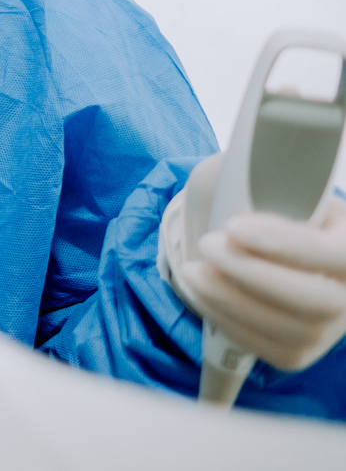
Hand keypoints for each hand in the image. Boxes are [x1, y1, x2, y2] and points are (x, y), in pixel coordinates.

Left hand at [175, 178, 345, 373]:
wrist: (262, 243)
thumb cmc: (269, 205)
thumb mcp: (271, 180)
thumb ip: (264, 177)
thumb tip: (247, 173)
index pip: (338, 253)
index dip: (286, 244)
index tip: (234, 226)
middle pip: (318, 301)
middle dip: (252, 274)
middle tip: (207, 244)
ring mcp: (331, 329)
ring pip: (292, 331)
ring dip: (231, 300)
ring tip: (193, 270)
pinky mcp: (300, 351)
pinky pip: (267, 348)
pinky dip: (227, 320)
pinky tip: (203, 292)